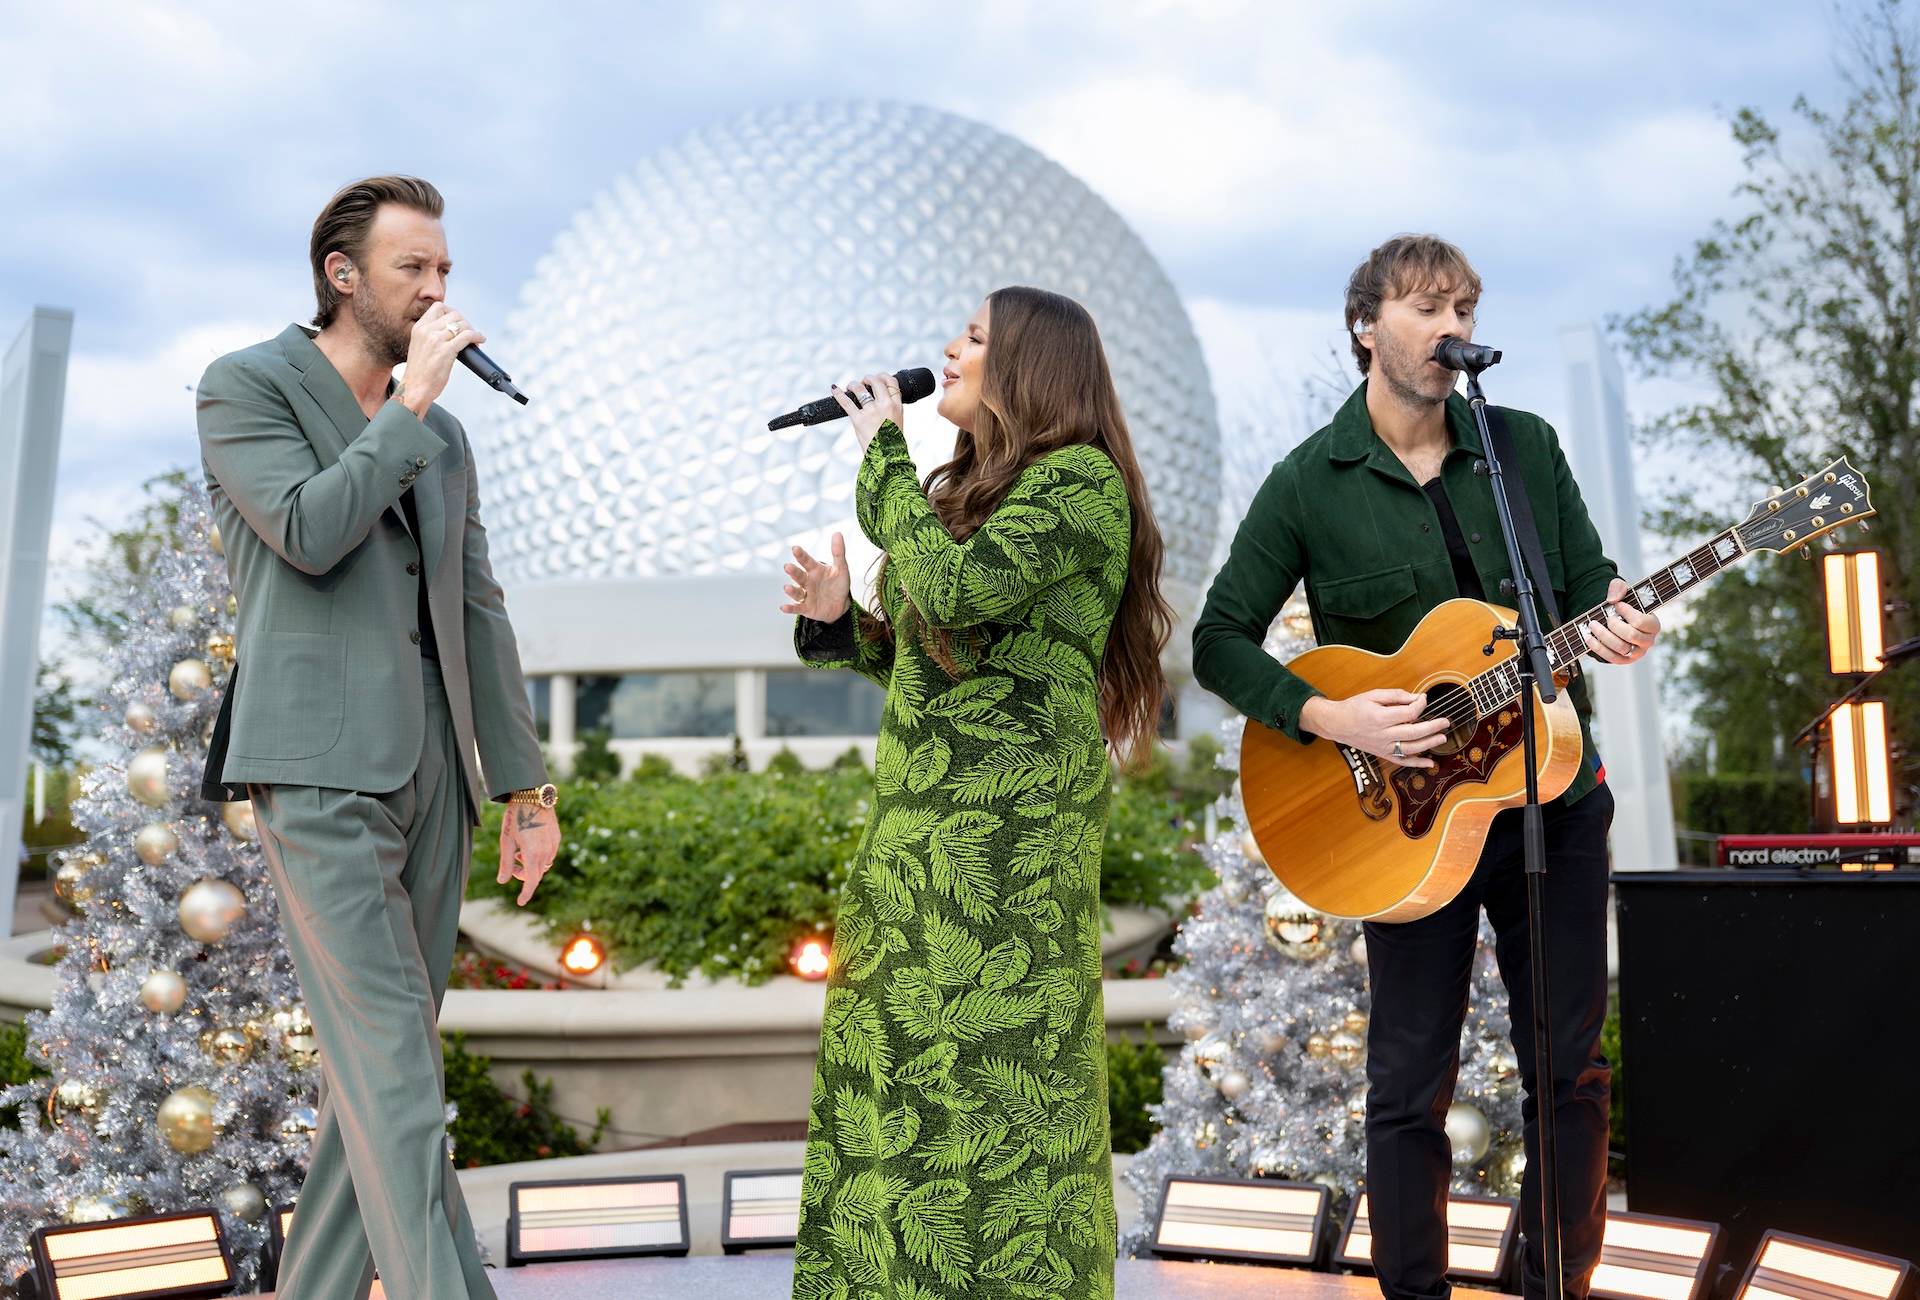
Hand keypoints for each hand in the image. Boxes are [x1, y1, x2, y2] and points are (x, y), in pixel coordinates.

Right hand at [400, 302, 484, 417]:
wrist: (414, 389)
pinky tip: (480, 340)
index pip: (438, 307)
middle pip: (453, 314)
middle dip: (465, 322)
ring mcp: (436, 339)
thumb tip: (452, 331)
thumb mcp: (420, 346)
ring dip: (472, 330)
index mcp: (419, 328)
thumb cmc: (419, 372)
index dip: (452, 312)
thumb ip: (431, 336)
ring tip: (475, 338)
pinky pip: (467, 336)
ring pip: (462, 324)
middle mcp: (426, 330)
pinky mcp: (446, 350)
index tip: (459, 321)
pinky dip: (477, 336)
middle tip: (469, 332)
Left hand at [497, 803, 559, 906]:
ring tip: (519, 853)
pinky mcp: (557, 837)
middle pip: (537, 873)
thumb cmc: (516, 818)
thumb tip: (502, 881)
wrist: (532, 796)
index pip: (531, 881)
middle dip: (524, 875)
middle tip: (511, 866)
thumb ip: (505, 863)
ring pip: (544, 864)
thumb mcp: (506, 841)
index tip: (520, 902)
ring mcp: (554, 844)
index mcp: (533, 854)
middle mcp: (547, 851)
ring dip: (532, 865)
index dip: (526, 894)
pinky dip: (539, 856)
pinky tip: (529, 844)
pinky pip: (549, 854)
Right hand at [780, 532, 852, 621]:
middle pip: (799, 576)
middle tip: (788, 567)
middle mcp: (807, 581)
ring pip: (797, 592)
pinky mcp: (806, 608)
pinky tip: (783, 607)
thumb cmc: (838, 584)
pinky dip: (790, 608)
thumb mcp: (841, 568)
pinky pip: (797, 608)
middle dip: (793, 572)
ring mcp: (806, 595)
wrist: (841, 606)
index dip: (801, 555)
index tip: (795, 548)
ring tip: (787, 587)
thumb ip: (838, 552)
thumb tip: (837, 533)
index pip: (806, 561)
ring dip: (791, 590)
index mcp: (815, 570)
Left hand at [829, 371, 903, 451]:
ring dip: (854, 384)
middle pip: (876, 381)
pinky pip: (847, 402)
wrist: (887, 459)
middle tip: (862, 382)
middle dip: (867, 378)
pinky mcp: (859, 420)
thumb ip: (891, 409)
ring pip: (860, 389)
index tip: (877, 378)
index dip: (882, 376)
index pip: (891, 382)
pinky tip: (835, 389)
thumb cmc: (892, 443)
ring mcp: (872, 412)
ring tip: (851, 386)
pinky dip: (839, 394)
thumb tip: (878, 399)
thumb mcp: (897, 422)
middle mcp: (885, 406)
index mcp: (897, 406)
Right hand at [1300, 689, 1450, 770]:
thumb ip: (1396, 696)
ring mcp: (1383, 746)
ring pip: (1411, 748)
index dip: (1420, 705)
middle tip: (1445, 722)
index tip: (1423, 699)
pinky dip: (1417, 764)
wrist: (1337, 723)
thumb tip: (1417, 698)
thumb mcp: (1373, 695)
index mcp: (1380, 717)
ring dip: (1429, 744)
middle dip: (1432, 727)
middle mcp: (1382, 734)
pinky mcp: (1383, 754)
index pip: (1408, 713)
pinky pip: (1402, 761)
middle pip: (1413, 732)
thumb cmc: (1355, 707)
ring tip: (1442, 737)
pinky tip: (1430, 763)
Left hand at [1580, 578, 1660, 664]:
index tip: (1617, 605)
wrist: (1618, 620)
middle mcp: (1648, 641)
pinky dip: (1597, 647)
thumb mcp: (1623, 592)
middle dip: (1614, 625)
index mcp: (1653, 625)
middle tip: (1606, 617)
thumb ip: (1619, 587)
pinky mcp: (1624, 660)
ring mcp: (1636, 653)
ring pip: (1620, 647)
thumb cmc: (1623, 606)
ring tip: (1592, 624)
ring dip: (1603, 635)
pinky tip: (1588, 637)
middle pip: (1631, 635)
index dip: (1627, 613)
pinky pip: (1611, 657)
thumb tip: (1613, 599)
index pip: (1641, 621)